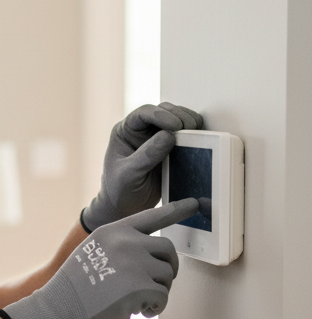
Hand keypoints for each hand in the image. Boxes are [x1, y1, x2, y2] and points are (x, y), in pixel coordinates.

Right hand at [0, 198, 198, 318]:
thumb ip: (119, 246)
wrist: (59, 310)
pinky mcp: (141, 286)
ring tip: (138, 301)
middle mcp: (126, 242)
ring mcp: (134, 263)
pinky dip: (155, 307)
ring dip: (158, 290)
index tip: (194, 204)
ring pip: (167, 274)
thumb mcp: (92, 253)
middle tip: (155, 283)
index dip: (176, 210)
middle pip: (167, 249)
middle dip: (167, 267)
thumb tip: (152, 255)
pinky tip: (138, 311)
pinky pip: (163, 296)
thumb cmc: (74, 288)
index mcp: (114, 231)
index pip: (152, 216)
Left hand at [82, 102, 202, 230]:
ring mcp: (157, 138)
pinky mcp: (171, 149)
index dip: (160, 114)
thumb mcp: (129, 175)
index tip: (175, 126)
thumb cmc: (119, 191)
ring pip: (177, 119)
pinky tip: (199, 141)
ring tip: (197, 133)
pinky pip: (185, 136)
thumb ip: (146, 155)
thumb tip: (168, 135)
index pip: (143, 113)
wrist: (126, 207)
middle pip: (163, 111)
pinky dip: (194, 135)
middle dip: (179, 116)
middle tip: (190, 128)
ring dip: (189, 123)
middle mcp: (141, 130)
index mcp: (125, 131)